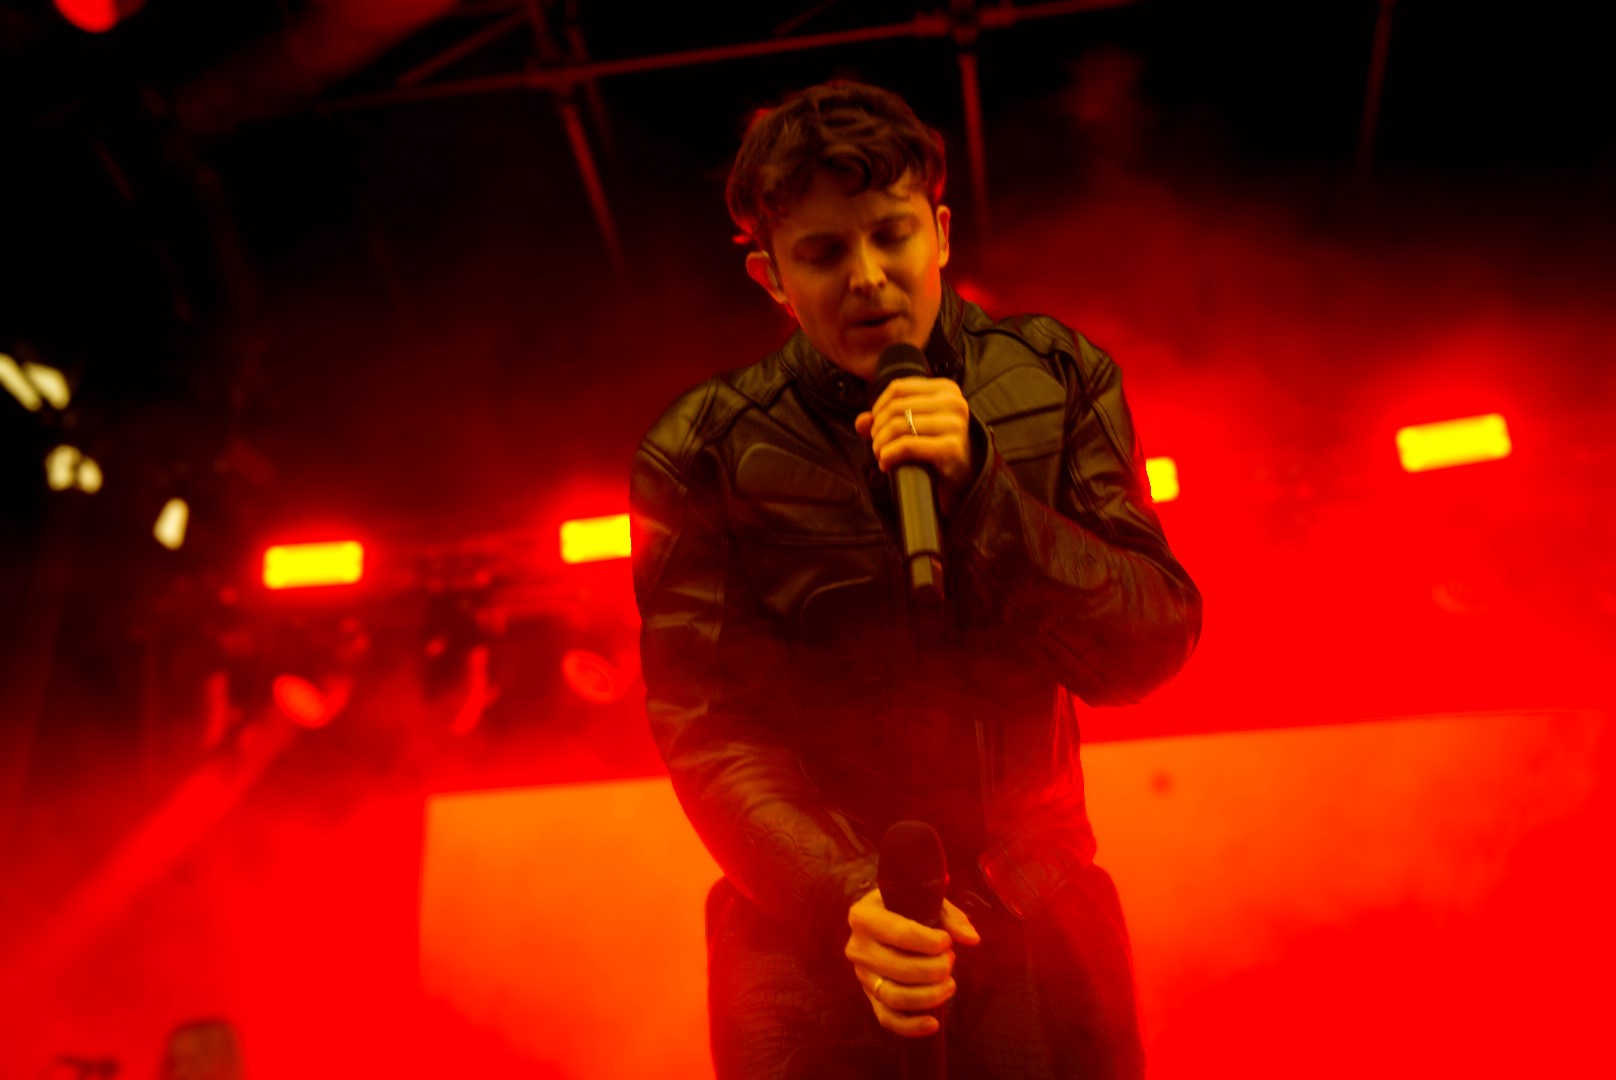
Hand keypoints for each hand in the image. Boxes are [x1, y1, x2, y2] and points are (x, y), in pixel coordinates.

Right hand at [844, 886, 981, 1037]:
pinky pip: (887, 1019)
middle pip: (899, 969)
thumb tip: (972, 939)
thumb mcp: (927, 901)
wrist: (886, 918)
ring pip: (894, 996)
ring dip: (929, 996)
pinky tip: (934, 1023)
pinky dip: (911, 1026)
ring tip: (949, 984)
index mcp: (863, 915)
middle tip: (951, 961)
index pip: (900, 934)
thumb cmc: (908, 906)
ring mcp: (861, 975)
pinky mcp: (869, 996)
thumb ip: (951, 918)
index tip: (948, 943)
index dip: (930, 943)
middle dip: (935, 970)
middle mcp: (857, 947)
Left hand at [854, 377, 974, 515]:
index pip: (898, 388)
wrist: (962, 479)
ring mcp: (955, 425)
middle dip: (877, 430)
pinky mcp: (951, 448)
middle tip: (877, 446)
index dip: (878, 408)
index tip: (875, 427)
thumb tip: (861, 421)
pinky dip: (889, 456)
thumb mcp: (913, 427)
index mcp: (946, 389)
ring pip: (899, 426)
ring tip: (881, 456)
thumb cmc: (936, 449)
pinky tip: (887, 465)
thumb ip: (885, 419)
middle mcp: (954, 403)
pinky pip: (907, 446)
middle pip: (896, 407)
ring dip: (881, 445)